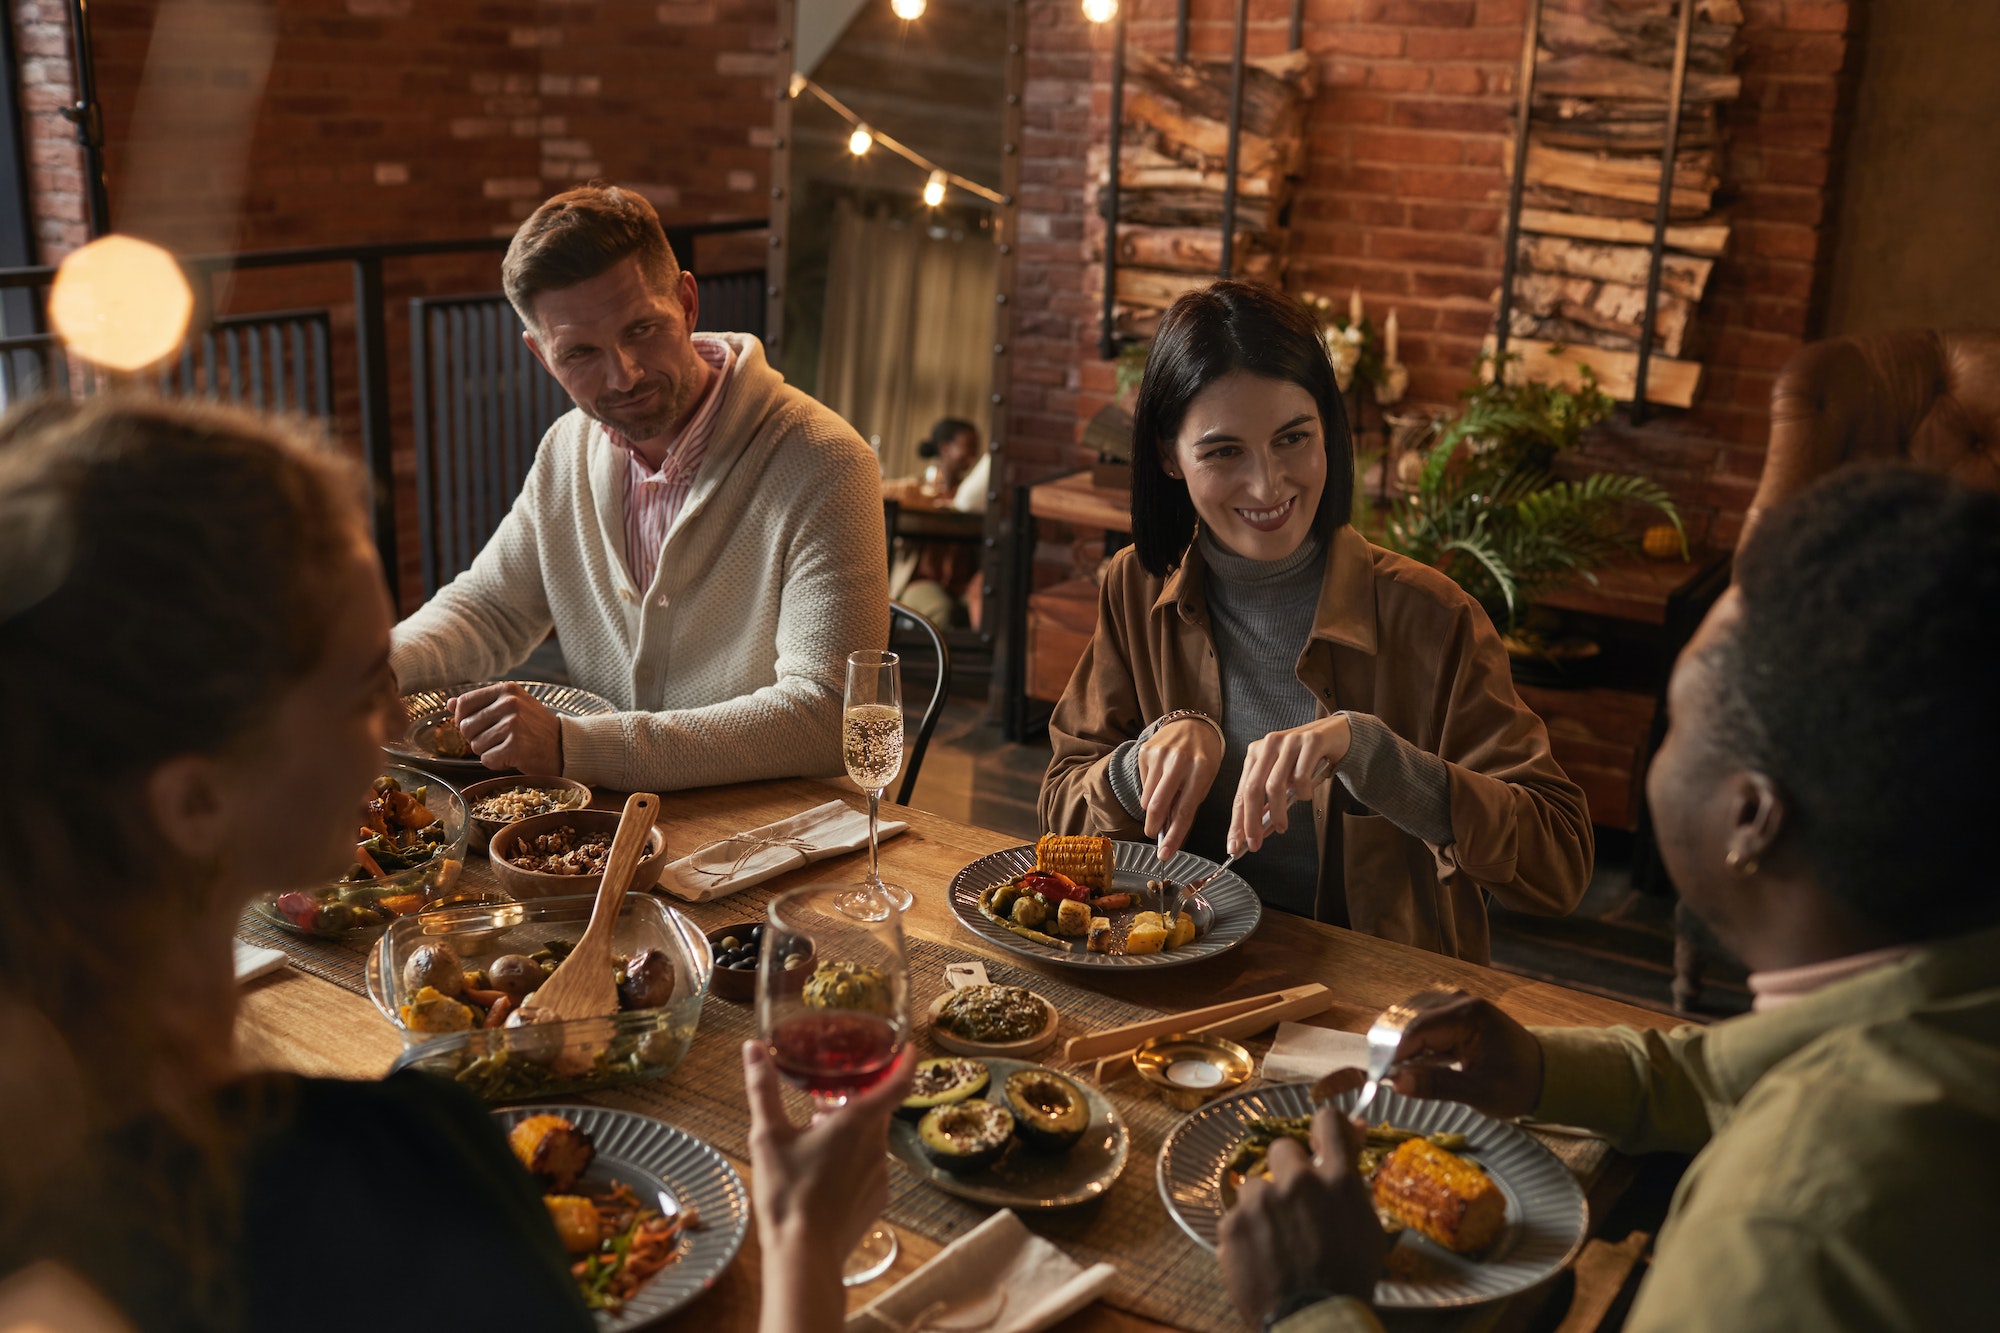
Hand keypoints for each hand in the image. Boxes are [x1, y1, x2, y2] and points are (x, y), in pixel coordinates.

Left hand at [450, 683, 561, 773]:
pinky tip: (512, 757)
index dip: (462, 719)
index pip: (464, 703)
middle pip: (466, 727)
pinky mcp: (515, 746)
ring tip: (507, 747)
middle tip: (497, 740)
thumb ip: (480, 704)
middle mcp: (509, 703)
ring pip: (475, 745)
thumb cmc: (534, 727)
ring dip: (488, 751)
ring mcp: (513, 725)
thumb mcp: (511, 707)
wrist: (563, 746)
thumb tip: (450, 704)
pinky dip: (496, 763)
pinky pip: (487, 760)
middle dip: (476, 738)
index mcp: (507, 690)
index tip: (475, 727)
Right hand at [742, 1040, 911, 1308]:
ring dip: (850, 1132)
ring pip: (871, 1139)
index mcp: (857, 1122)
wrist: (803, 1254)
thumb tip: (753, 1048)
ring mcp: (881, 1174)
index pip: (898, 1082)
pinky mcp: (878, 1199)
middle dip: (854, 1101)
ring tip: (815, 1140)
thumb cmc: (787, 1193)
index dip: (907, 1060)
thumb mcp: (767, 1136)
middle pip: (877, 1110)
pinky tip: (824, 1174)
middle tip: (823, 1101)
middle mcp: (877, 1145)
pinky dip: (853, 1160)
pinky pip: (870, 1168)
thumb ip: (762, 1089)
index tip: (909, 1046)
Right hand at [1136, 717, 1222, 861]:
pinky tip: (1160, 779)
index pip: (1184, 811)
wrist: (1192, 725)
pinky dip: (1150, 790)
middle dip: (1153, 827)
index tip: (1165, 853)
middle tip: (1152, 835)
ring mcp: (1160, 755)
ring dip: (1153, 808)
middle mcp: (1179, 761)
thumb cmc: (1202, 758)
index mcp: (1200, 771)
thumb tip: (1169, 832)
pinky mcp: (1145, 751)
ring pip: (1147, 798)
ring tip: (1163, 799)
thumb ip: (1189, 804)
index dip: (1174, 835)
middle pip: (1158, 805)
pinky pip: (1143, 784)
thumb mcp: (1205, 780)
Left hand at [1219, 1106, 1391, 1324]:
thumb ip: (1352, 1177)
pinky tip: (1260, 1257)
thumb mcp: (1366, 1227)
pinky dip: (1246, 1233)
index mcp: (1336, 1181)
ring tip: (1276, 1241)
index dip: (1323, 1128)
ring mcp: (1261, 1202)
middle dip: (1287, 1172)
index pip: (1328, 1124)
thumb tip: (1356, 1126)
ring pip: (1256, 1186)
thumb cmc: (1349, 1279)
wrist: (1314, 1322)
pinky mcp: (1232, 1223)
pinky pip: (1237, 1216)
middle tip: (1294, 1205)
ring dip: (1264, 1206)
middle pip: (1282, 1150)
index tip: (1319, 1142)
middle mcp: (1297, 1182)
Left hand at [1229, 715, 1349, 854]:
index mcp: (1256, 754)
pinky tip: (1306, 796)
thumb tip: (1258, 831)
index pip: (1241, 792)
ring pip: (1274, 785)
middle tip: (1255, 844)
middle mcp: (1268, 745)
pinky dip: (1302, 793)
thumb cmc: (1308, 760)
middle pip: (1252, 789)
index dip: (1237, 821)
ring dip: (1277, 812)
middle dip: (1251, 821)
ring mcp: (1289, 741)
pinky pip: (1301, 776)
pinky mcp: (1310, 741)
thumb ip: (1270, 801)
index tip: (1234, 845)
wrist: (1338, 734)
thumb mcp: (1285, 779)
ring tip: (1282, 826)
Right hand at [1383, 992, 1544, 1119]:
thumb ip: (1438, 1085)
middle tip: (1386, 1078)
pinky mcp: (1453, 1013)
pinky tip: (1415, 1064)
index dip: (1393, 1053)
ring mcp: (1455, 1004)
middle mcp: (1458, 1001)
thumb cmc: (1517, 1085)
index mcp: (1467, 1015)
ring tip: (1399, 1073)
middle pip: (1409, 1020)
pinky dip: (1414, 1043)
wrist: (1545, 1075)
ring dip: (1402, 1046)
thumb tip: (1397, 1082)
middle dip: (1394, 1048)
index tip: (1378, 1078)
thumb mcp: (1480, 1093)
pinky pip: (1422, 1023)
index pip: (1416, 1029)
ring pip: (1411, 1020)